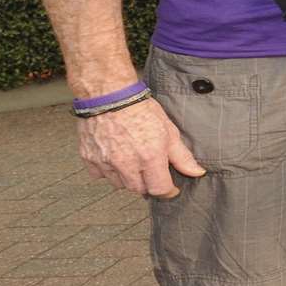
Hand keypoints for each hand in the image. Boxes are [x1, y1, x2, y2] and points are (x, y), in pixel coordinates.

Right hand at [78, 98, 205, 197]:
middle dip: (148, 184)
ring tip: (133, 161)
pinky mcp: (89, 159)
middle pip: (139, 189)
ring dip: (129, 178)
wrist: (108, 95)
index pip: (160, 189)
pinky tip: (115, 158)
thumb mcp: (169, 130)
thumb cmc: (140, 109)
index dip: (168, 191)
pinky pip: (100, 175)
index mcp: (149, 157)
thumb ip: (182, 156)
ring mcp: (106, 163)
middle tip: (152, 171)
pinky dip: (109, 171)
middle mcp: (126, 164)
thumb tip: (196, 172)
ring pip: (119, 184)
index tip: (171, 188)